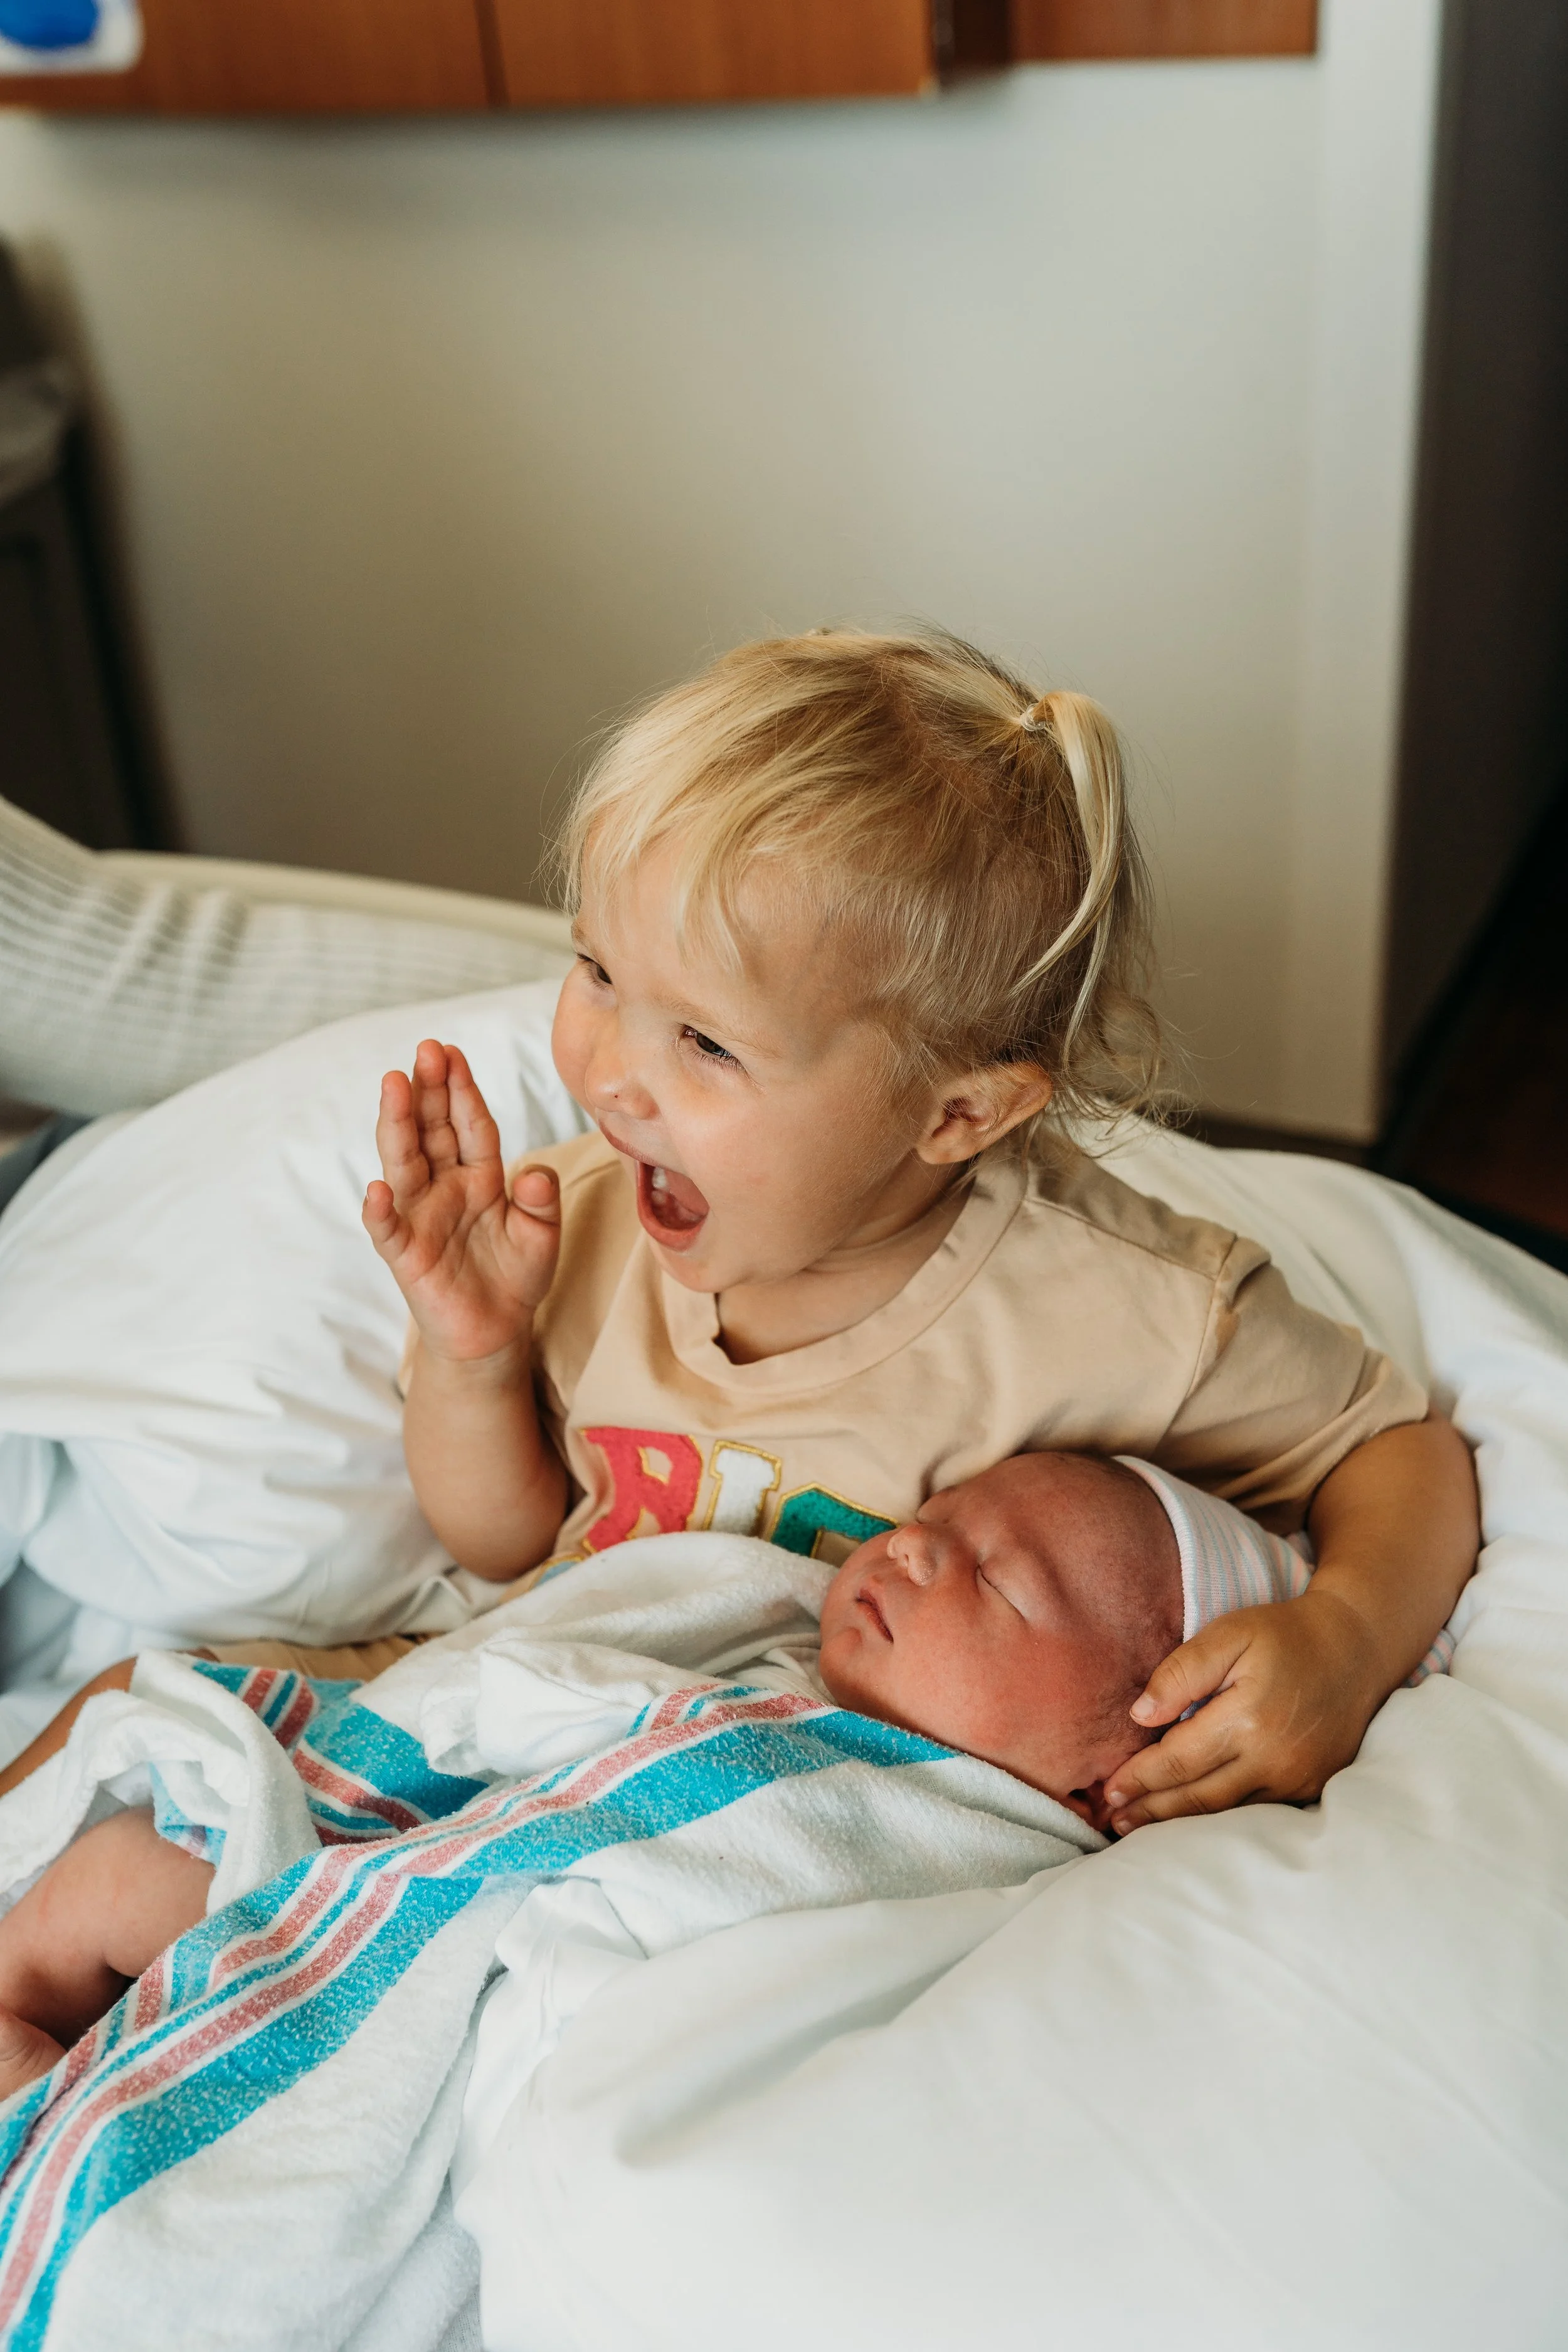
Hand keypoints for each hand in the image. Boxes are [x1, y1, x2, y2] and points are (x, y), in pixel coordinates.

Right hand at [362, 1039, 560, 1363]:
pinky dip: (379, 1211)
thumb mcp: (542, 1235)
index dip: (461, 1089)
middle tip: (425, 1050)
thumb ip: (541, 1201)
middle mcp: (444, 1187)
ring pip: (404, 1163)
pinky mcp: (405, 1254)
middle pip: (432, 1131)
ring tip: (394, 1085)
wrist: (495, 1331)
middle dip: (428, 1090)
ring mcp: (420, 1216)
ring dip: (397, 1125)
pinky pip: (389, 1229)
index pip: (470, 1124)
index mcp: (479, 1175)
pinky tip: (376, 1189)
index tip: (452, 1052)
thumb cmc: (516, 1275)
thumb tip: (533, 1174)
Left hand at [1102, 1587, 1382, 1834]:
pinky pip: (1257, 1812)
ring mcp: (1296, 1778)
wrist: (1356, 1649)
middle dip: (1151, 1811)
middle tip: (1114, 1821)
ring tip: (1141, 1829)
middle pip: (1198, 1798)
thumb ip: (1181, 1672)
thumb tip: (1140, 1716)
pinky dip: (1220, 1820)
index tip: (1108, 1790)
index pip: (1178, 1761)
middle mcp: (1273, 1759)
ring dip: (1180, 1824)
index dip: (1140, 1778)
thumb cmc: (1285, 1635)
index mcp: (1247, 1719)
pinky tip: (1194, 1823)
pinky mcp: (1312, 1786)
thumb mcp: (1229, 1634)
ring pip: (1226, 1813)